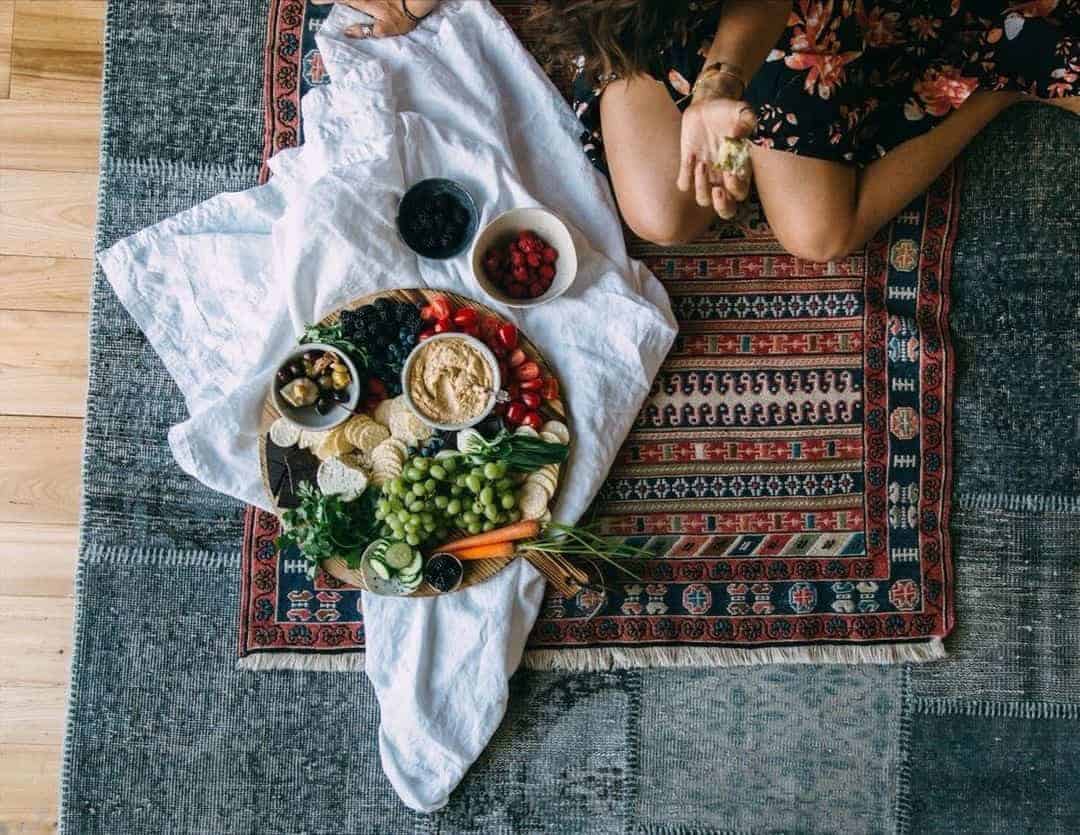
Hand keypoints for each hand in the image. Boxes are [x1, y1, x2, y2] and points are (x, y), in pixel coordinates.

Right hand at [312, 0, 436, 38]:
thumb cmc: (403, 15)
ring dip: (344, 3)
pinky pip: (361, 1)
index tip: (314, 1)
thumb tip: (347, 32)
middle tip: (321, 3)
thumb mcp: (385, 29)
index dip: (324, 0)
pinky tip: (355, 8)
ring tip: (338, 7)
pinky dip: (354, 4)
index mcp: (361, 2)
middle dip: (332, 1)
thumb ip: (365, 31)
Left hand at [676, 93, 756, 219]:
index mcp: (741, 170)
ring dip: (701, 187)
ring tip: (702, 165)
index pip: (741, 194)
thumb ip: (747, 119)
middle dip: (721, 206)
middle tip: (717, 191)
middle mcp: (724, 178)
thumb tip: (742, 131)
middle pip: (725, 210)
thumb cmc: (728, 111)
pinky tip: (691, 156)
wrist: (708, 107)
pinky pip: (684, 184)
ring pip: (703, 200)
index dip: (736, 189)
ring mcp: (706, 176)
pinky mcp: (689, 168)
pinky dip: (685, 175)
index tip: (731, 173)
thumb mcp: (741, 111)